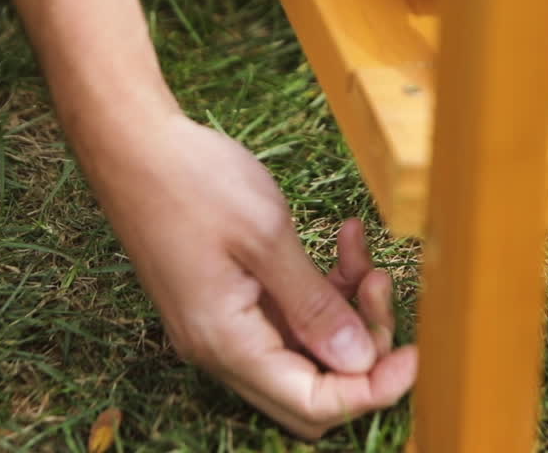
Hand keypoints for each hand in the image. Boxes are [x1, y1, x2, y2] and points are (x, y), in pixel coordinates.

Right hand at [82, 113, 416, 438]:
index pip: (313, 404)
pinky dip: (318, 288)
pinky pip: (285, 315)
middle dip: (361, 351)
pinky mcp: (223, 298)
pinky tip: (338, 240)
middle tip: (381, 289)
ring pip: (302, 348)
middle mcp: (219, 347)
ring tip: (361, 251)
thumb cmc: (189, 180)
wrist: (129, 142)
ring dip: (342, 310)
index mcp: (226, 342)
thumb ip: (315, 305)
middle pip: (310, 388)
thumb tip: (360, 361)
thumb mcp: (265, 236)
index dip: (372, 390)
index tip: (418, 355)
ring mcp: (219, 323)